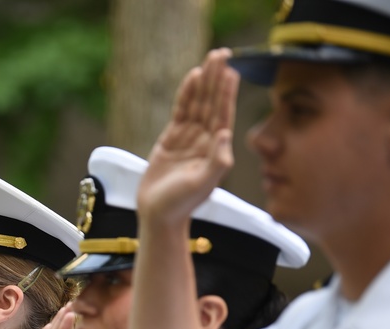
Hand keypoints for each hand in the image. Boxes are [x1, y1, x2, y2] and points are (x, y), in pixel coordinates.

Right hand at [138, 48, 238, 228]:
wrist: (159, 214)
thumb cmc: (181, 204)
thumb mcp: (201, 184)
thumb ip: (216, 160)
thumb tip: (224, 133)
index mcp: (215, 149)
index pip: (223, 114)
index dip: (226, 92)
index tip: (231, 70)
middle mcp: (205, 140)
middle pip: (212, 103)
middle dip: (217, 78)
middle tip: (221, 53)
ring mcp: (188, 138)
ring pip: (198, 104)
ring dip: (204, 82)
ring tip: (209, 59)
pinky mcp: (171, 140)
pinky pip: (181, 111)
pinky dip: (186, 94)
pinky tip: (192, 77)